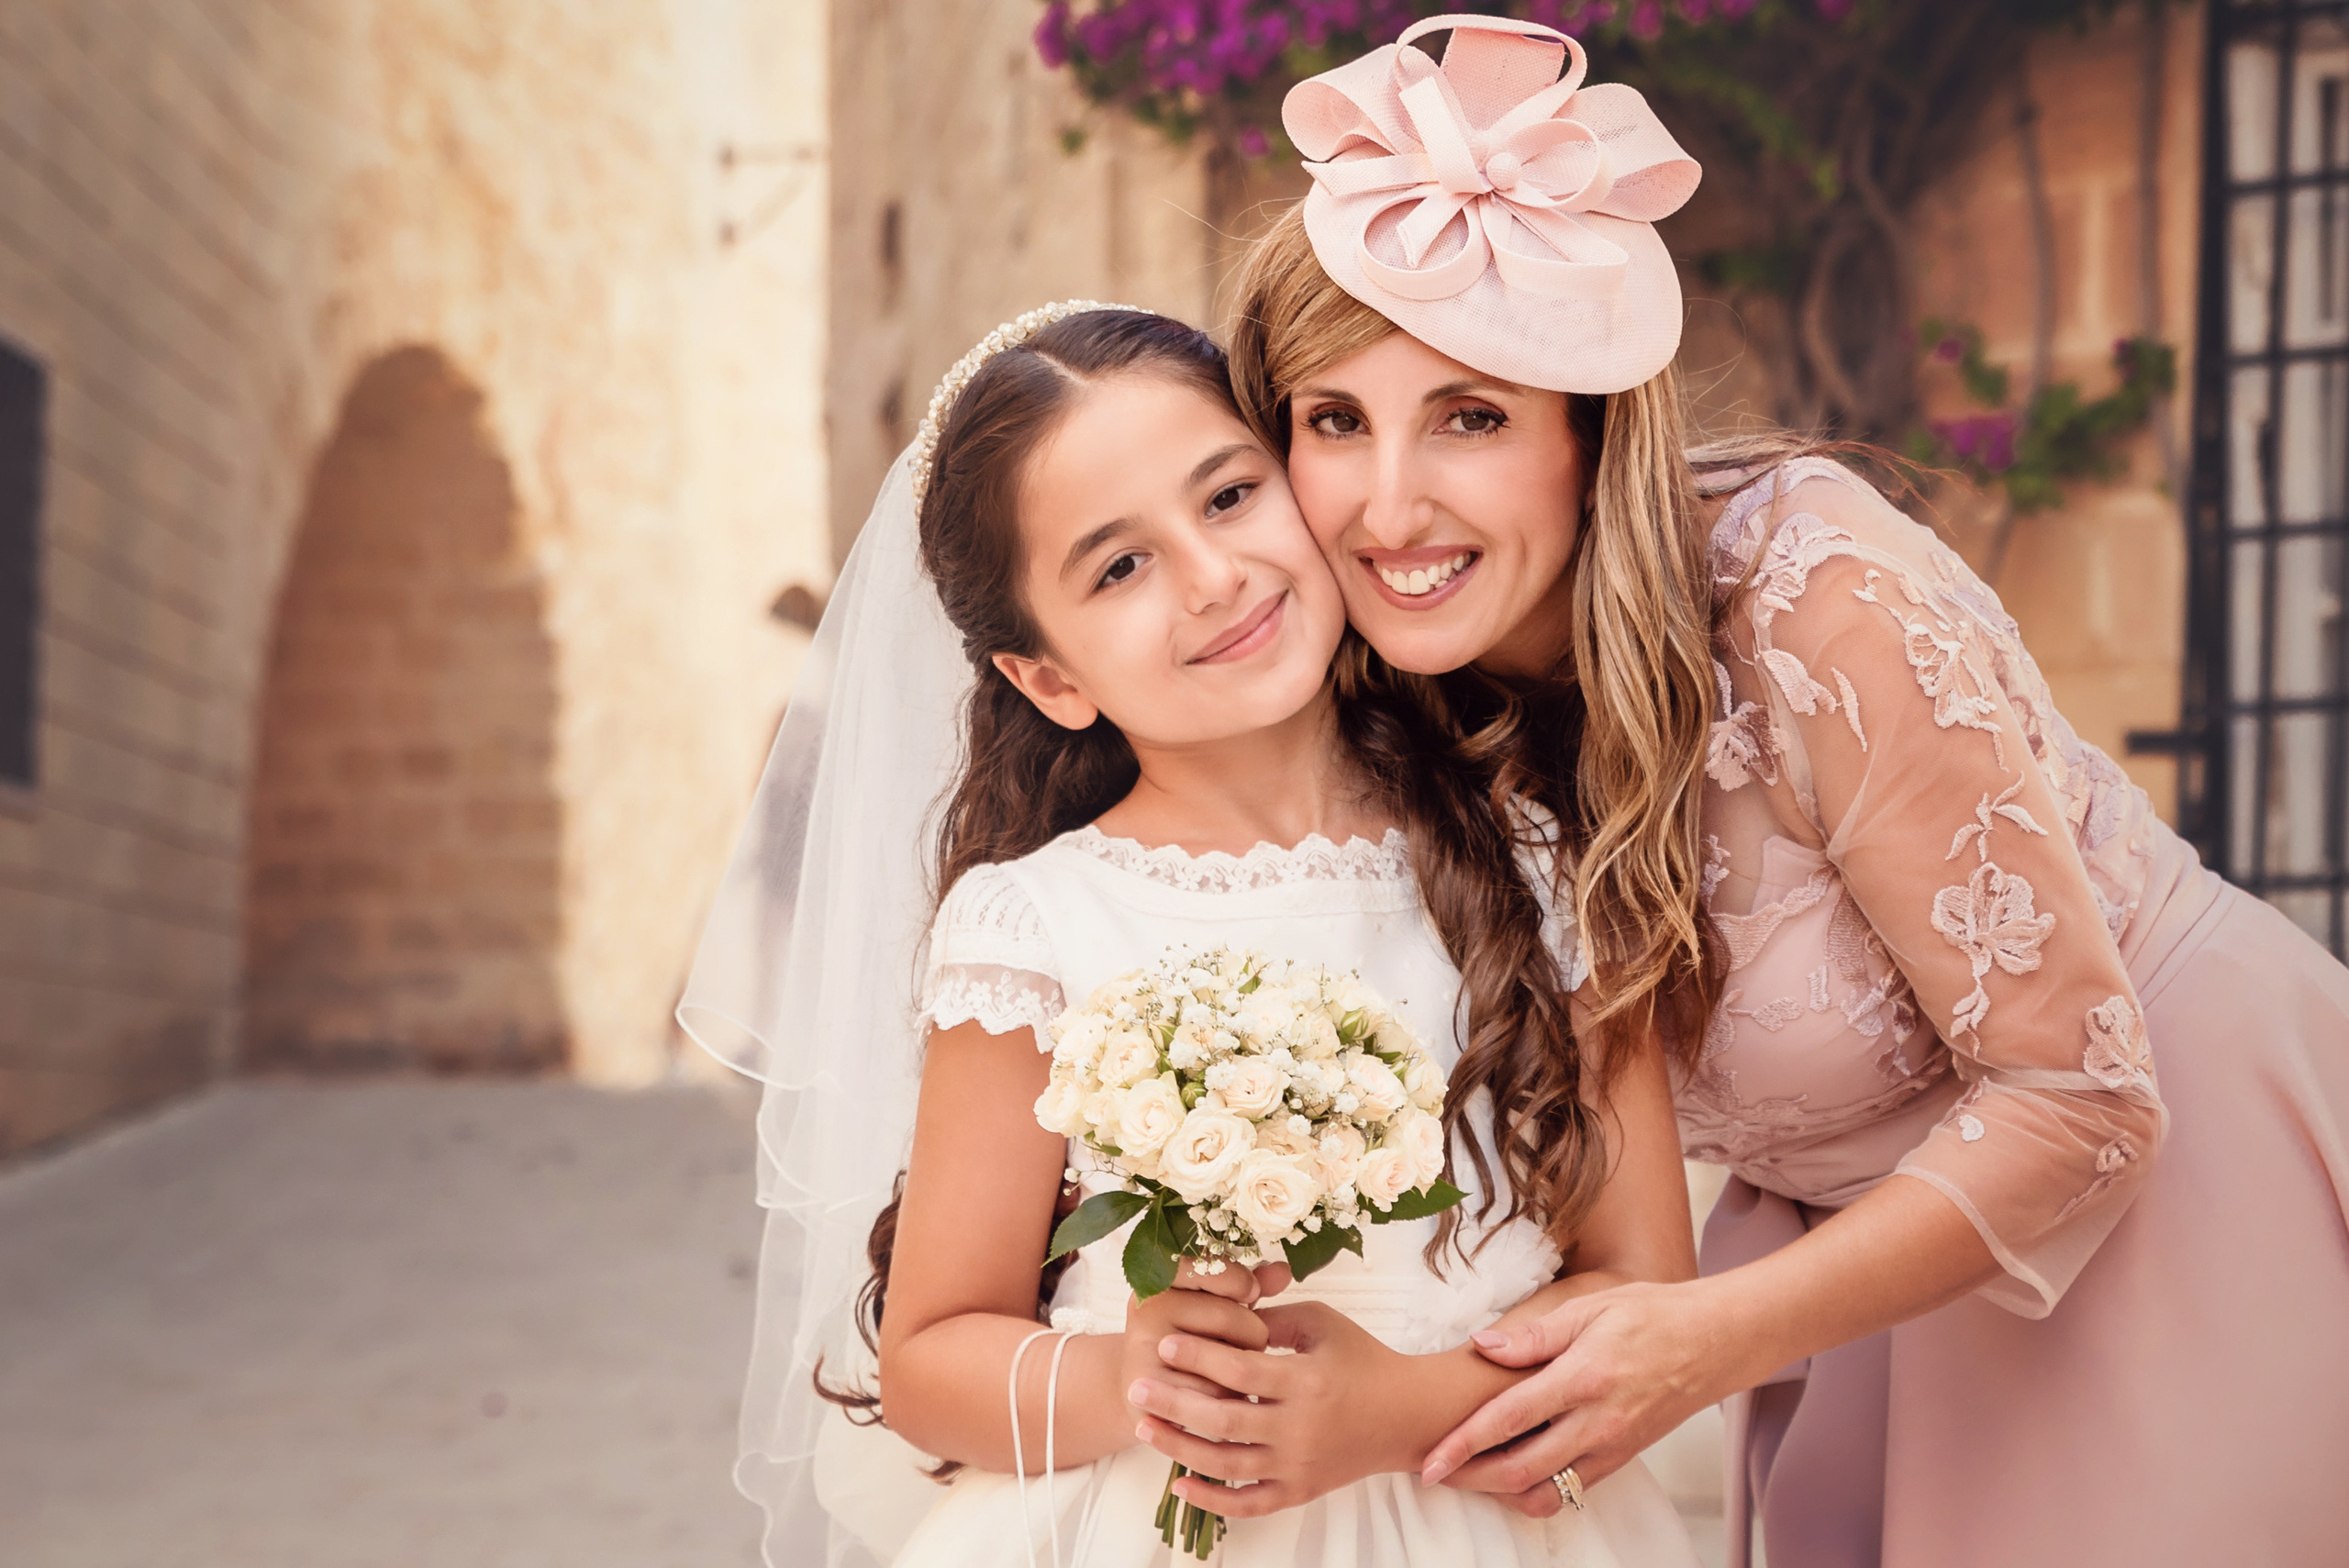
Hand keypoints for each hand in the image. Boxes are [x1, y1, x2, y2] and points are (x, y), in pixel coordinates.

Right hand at [1116, 1259, 1289, 1426]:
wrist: (1146, 1390)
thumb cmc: (1192, 1339)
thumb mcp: (1215, 1305)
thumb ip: (1247, 1284)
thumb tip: (1284, 1271)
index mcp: (1160, 1278)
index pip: (1209, 1267)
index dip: (1240, 1280)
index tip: (1251, 1292)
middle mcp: (1146, 1310)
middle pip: (1226, 1316)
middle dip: (1253, 1332)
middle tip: (1253, 1340)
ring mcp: (1145, 1352)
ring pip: (1224, 1361)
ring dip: (1245, 1370)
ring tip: (1238, 1369)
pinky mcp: (1153, 1393)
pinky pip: (1214, 1397)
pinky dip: (1231, 1398)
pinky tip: (1225, 1394)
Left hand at [1129, 1298, 1423, 1518]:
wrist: (1405, 1414)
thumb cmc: (1362, 1359)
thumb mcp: (1321, 1324)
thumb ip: (1271, 1318)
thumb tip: (1220, 1310)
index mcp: (1307, 1381)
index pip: (1241, 1370)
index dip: (1199, 1357)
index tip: (1165, 1344)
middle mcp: (1302, 1429)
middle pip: (1224, 1420)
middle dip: (1174, 1404)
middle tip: (1136, 1387)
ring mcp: (1299, 1466)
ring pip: (1228, 1465)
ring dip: (1179, 1448)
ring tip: (1143, 1428)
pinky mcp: (1299, 1491)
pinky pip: (1248, 1504)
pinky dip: (1212, 1500)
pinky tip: (1179, 1483)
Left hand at [1421, 1281, 1728, 1518]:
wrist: (1715, 1342)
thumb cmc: (1651, 1315)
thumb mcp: (1589, 1307)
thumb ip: (1534, 1335)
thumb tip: (1480, 1345)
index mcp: (1584, 1378)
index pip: (1509, 1419)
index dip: (1463, 1444)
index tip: (1429, 1461)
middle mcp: (1599, 1422)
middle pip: (1521, 1470)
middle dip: (1471, 1478)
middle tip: (1435, 1473)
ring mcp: (1613, 1446)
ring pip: (1547, 1492)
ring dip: (1502, 1490)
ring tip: (1469, 1473)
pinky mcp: (1623, 1457)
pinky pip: (1573, 1489)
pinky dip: (1539, 1490)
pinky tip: (1515, 1470)